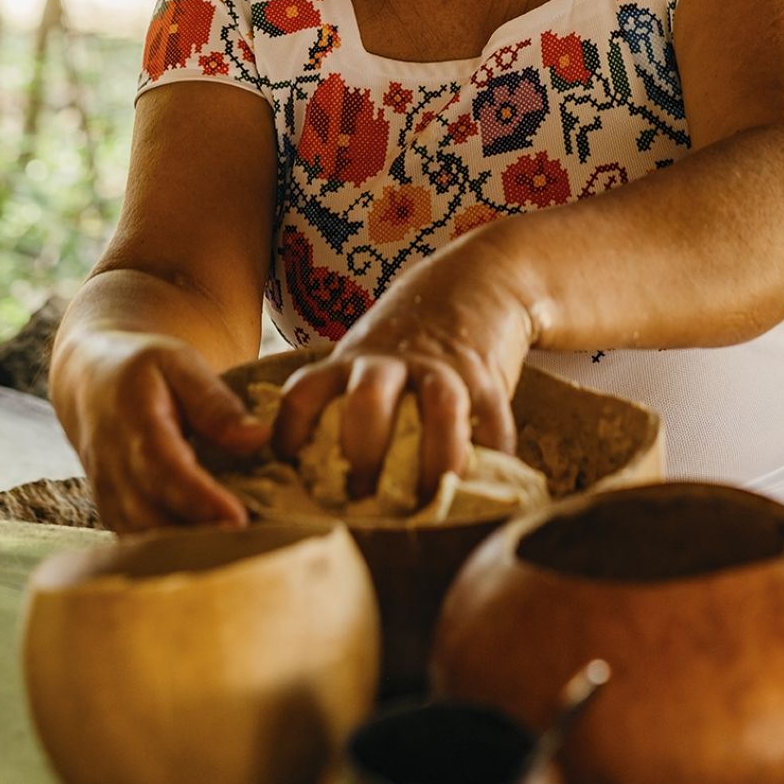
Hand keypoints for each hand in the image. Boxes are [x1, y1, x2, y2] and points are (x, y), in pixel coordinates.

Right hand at [57, 330, 270, 533]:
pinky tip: (209, 553)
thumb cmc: (144, 369)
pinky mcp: (111, 511)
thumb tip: (259, 438)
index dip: (200, 499)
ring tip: (237, 554)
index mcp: (134, 422)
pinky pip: (136, 542)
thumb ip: (216, 403)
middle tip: (251, 545)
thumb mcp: (181, 364)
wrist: (90, 382)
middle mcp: (113, 465)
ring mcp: (107, 493)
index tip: (238, 519)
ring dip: (186, 549)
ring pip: (142, 536)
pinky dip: (169, 553)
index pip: (165, 469)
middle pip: (152, 514)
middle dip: (199, 534)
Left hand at [273, 226, 537, 502]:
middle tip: (363, 498)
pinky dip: (489, 459)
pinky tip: (481, 487)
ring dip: (432, 463)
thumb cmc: (410, 338)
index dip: (291, 432)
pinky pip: (492, 423)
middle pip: (369, 402)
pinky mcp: (488, 378)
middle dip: (364, 455)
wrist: (477, 281)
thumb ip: (347, 402)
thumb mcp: (367, 356)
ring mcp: (444, 367)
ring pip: (440, 411)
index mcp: (353, 358)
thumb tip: (316, 477)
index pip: (306, 391)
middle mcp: (394, 361)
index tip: (292, 470)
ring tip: (427, 502)